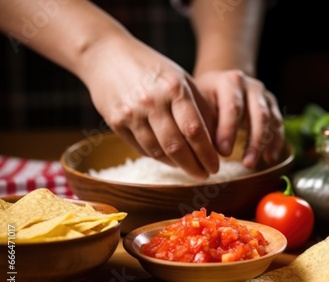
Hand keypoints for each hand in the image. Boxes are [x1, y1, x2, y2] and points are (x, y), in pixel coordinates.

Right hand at [80, 36, 219, 179]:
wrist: (107, 54)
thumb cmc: (153, 68)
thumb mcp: (182, 79)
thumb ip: (201, 107)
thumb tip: (217, 140)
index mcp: (174, 88)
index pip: (195, 130)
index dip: (207, 153)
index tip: (216, 166)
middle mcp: (152, 102)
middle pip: (176, 146)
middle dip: (194, 166)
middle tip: (205, 175)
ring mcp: (131, 113)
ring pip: (158, 151)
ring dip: (177, 165)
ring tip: (189, 169)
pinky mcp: (115, 122)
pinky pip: (141, 148)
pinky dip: (159, 158)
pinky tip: (170, 160)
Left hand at [193, 70, 283, 167]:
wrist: (220, 81)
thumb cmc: (206, 96)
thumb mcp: (200, 103)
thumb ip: (204, 123)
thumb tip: (204, 150)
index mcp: (231, 82)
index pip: (233, 107)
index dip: (229, 130)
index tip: (224, 153)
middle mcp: (251, 86)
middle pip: (258, 114)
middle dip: (253, 141)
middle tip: (246, 164)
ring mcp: (264, 96)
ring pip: (270, 120)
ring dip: (263, 144)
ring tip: (252, 164)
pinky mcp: (272, 106)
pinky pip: (277, 125)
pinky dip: (275, 143)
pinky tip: (269, 158)